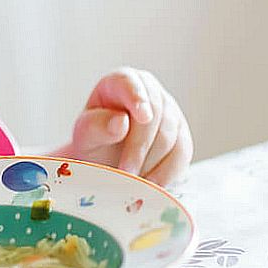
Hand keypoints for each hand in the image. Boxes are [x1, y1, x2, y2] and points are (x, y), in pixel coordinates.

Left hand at [59, 67, 191, 186]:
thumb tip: (120, 122)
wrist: (106, 165)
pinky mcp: (182, 138)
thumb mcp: (84, 137)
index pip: (130, 82)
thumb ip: (95, 127)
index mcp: (120, 83)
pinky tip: (152, 185)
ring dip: (151, 162)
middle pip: (155, 113)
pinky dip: (167, 172)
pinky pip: (182, 154)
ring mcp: (170, 114)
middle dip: (140, 146)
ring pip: (170, 136)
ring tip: (132, 183)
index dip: (137, 97)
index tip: (142, 116)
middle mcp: (150, 93)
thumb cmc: (94, 144)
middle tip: (125, 172)